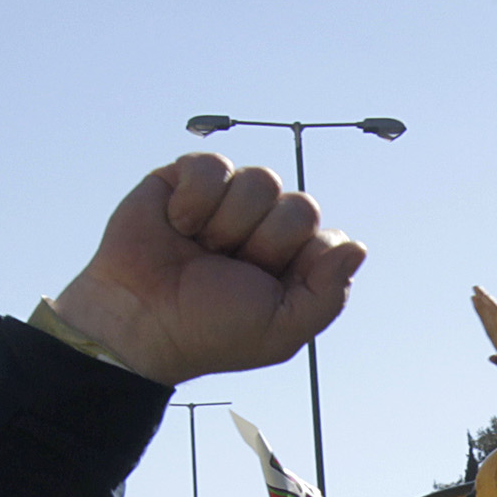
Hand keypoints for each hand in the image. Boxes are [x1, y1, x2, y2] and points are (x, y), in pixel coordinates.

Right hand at [50, 153, 365, 383]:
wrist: (138, 320)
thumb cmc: (208, 331)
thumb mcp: (280, 330)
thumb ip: (327, 295)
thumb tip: (358, 248)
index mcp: (293, 264)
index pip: (327, 239)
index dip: (301, 261)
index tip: (267, 287)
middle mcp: (265, 228)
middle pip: (300, 206)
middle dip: (265, 244)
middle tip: (229, 268)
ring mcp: (229, 202)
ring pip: (262, 180)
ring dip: (228, 223)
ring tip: (200, 248)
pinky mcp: (189, 179)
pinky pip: (215, 165)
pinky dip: (195, 200)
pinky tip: (177, 224)